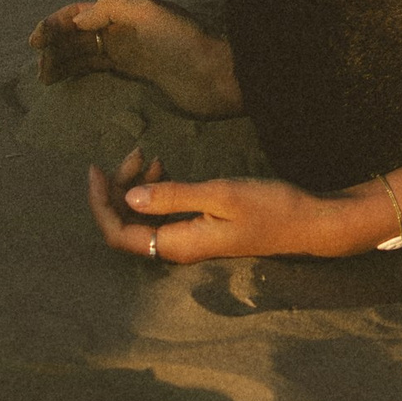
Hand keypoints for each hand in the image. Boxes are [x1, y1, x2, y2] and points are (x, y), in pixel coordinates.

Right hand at [34, 0, 238, 116]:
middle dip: (57, 45)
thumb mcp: (149, 15)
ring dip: (64, 61)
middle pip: (81, 33)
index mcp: (126, 10)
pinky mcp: (136, 73)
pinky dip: (80, 72)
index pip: (82, 11)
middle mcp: (125, 28)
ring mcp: (130, 51)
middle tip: (40, 67)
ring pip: (87, 52)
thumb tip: (77, 18)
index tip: (36, 40)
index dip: (57, 23)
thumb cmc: (184, 41)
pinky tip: (65, 81)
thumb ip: (112, 9)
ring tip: (45, 77)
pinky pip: (99, 69)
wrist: (215, 74)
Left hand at [87, 146, 347, 263]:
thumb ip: (174, 196)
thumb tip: (129, 197)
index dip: (100, 204)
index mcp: (177, 244)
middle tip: (135, 153)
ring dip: (138, 186)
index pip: (119, 233)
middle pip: (127, 224)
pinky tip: (165, 167)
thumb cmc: (268, 206)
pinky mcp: (199, 228)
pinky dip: (157, 189)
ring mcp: (188, 239)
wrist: (306, 221)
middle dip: (119, 188)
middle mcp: (176, 247)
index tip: (95, 169)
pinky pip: (162, 212)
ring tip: (150, 156)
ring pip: (143, 216)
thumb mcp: (220, 194)